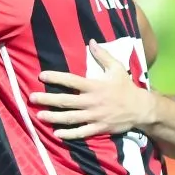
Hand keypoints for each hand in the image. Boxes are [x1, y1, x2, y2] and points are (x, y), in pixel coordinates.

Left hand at [29, 39, 151, 138]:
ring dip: (54, 117)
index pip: (71, 81)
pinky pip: (82, 132)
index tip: (41, 76)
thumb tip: (92, 41)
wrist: (142, 109)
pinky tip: (57, 134)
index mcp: (94, 86)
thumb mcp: (117, 69)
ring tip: (39, 116)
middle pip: (66, 101)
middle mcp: (92, 102)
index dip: (56, 78)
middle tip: (31, 98)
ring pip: (71, 118)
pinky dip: (69, 134)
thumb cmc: (126, 87)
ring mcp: (95, 116)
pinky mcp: (99, 128)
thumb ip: (103, 55)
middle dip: (47, 100)